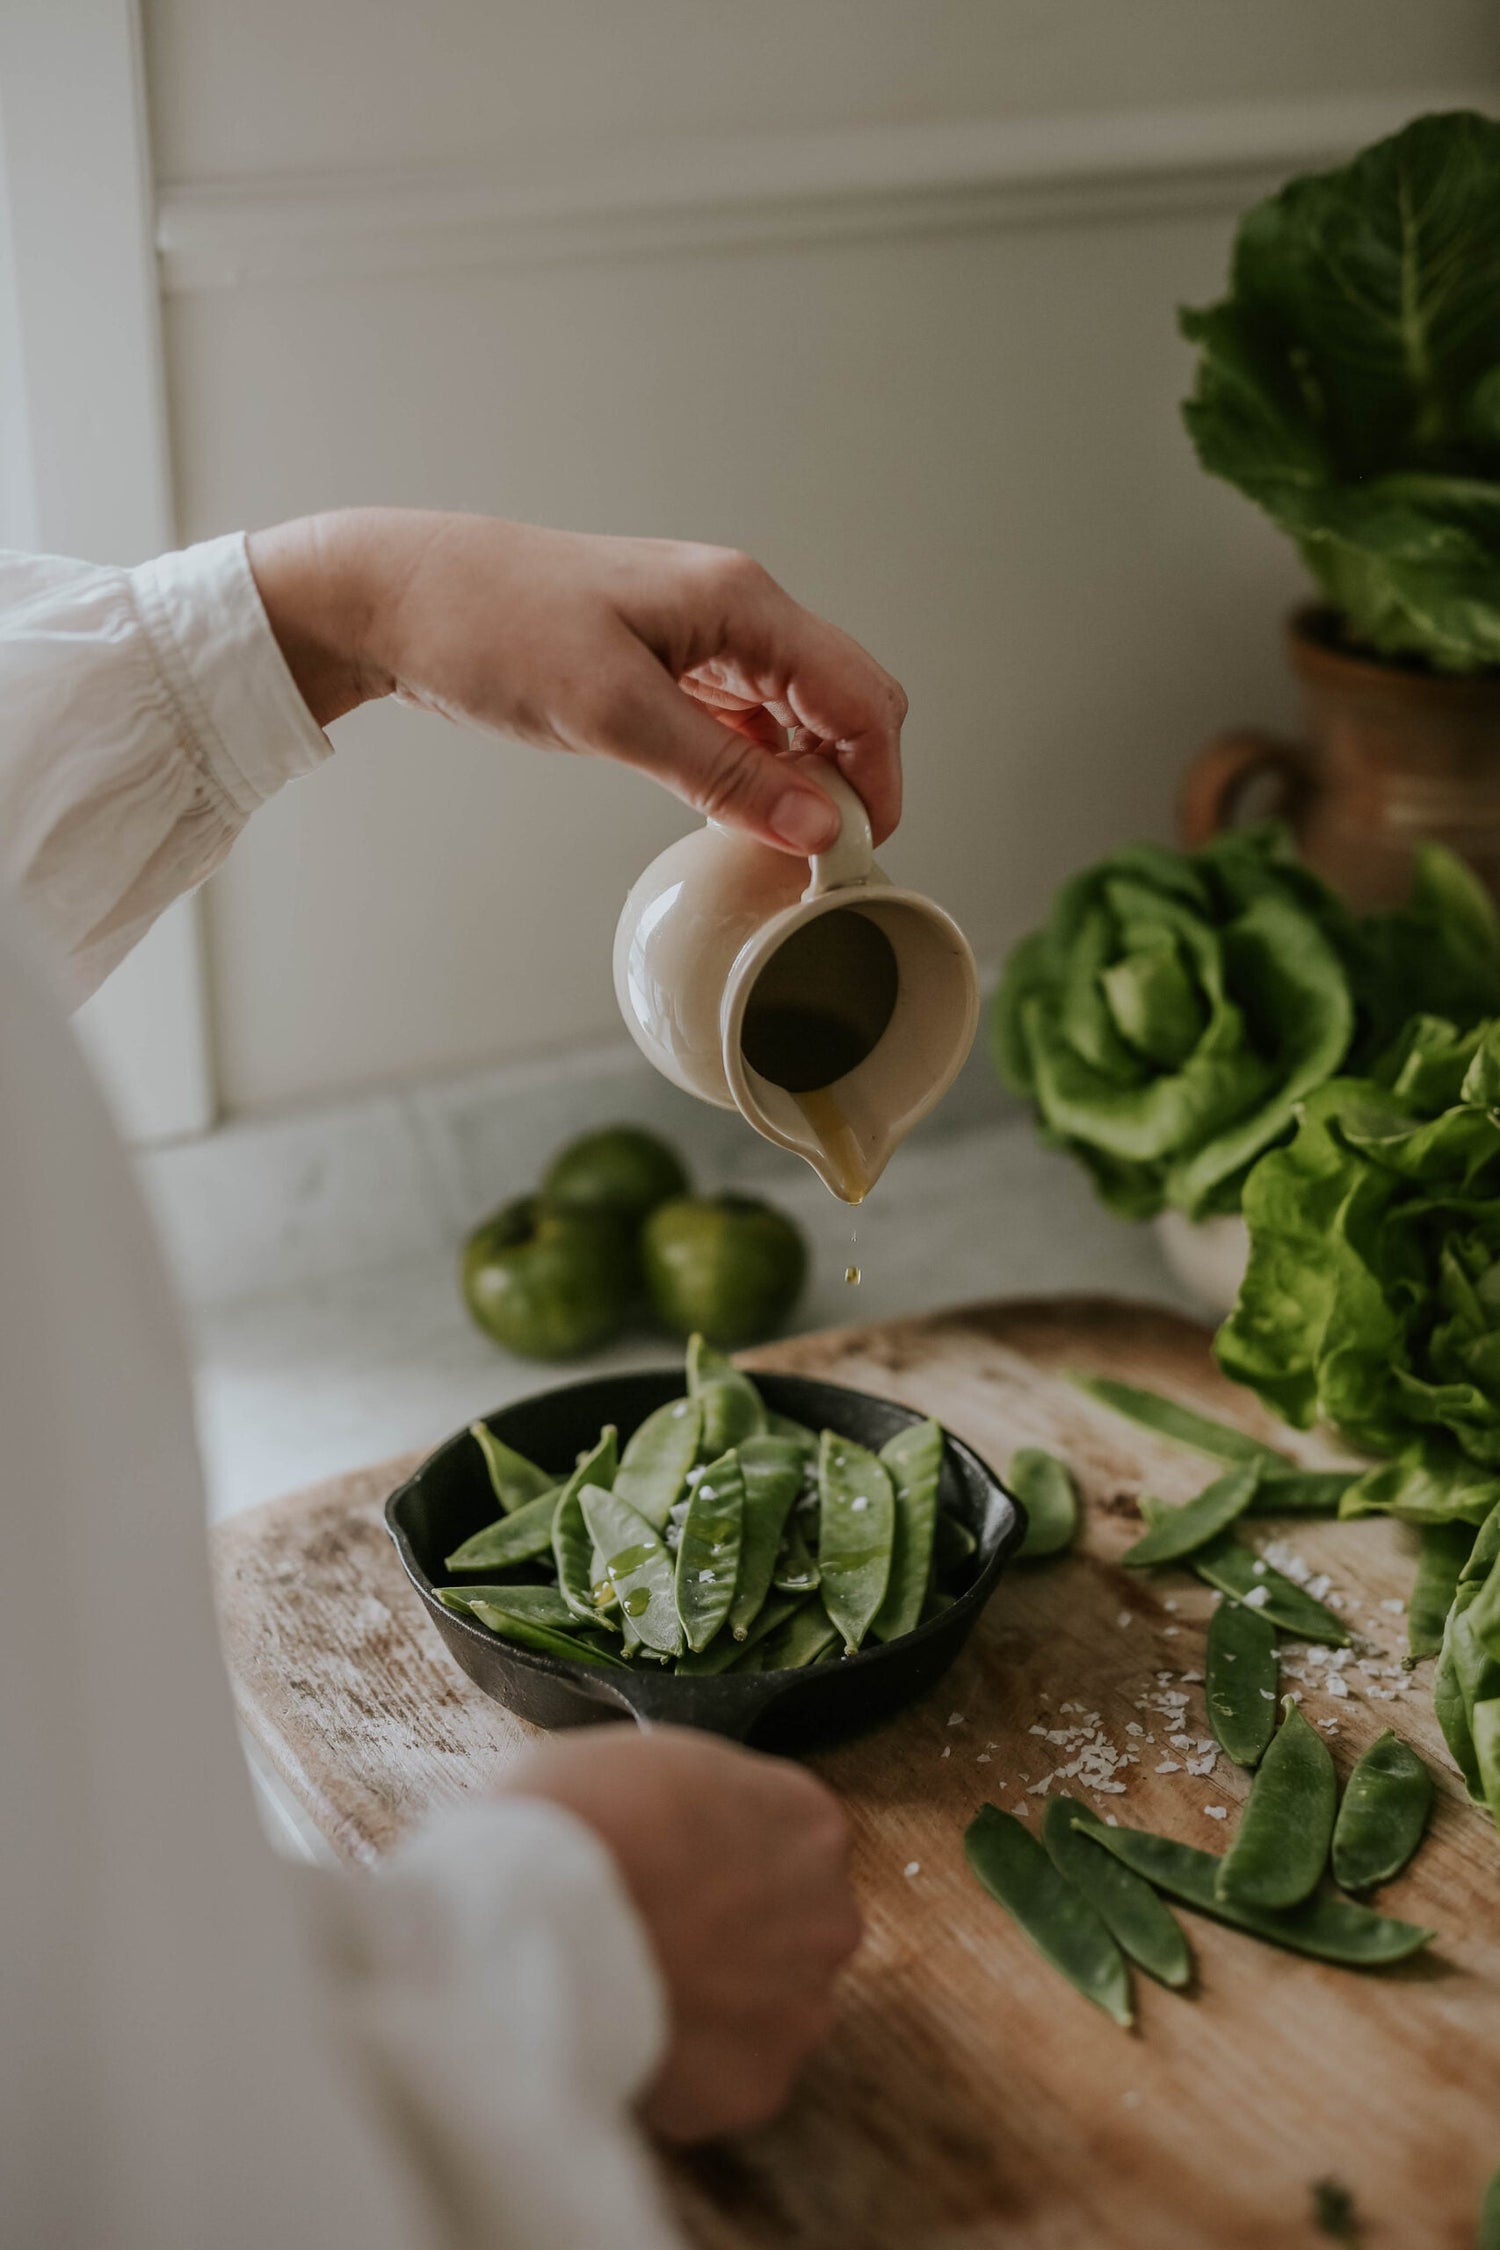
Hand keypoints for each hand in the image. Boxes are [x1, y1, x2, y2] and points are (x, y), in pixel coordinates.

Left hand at [248, 509, 903, 854]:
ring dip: (805, 780)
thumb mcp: (613, 714)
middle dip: (853, 782)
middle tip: (824, 863)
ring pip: (798, 715)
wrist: (400, 597)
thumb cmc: (491, 629)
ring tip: (782, 851)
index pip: (859, 696)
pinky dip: (759, 768)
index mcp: (740, 602)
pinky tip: (740, 813)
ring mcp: (704, 634)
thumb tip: (819, 829)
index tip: (862, 859)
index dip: (878, 781)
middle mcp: (736, 609)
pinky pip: (746, 719)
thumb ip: (726, 774)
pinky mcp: (668, 662)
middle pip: (845, 702)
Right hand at [496, 1724, 860, 2141]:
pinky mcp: (757, 2086)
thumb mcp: (651, 1760)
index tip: (682, 1877)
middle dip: (733, 1943)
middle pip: (792, 1933)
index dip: (724, 1863)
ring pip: (766, 2013)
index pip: (789, 1845)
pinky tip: (626, 2038)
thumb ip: (697, 1809)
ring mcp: (800, 2007)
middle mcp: (828, 1915)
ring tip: (632, 1995)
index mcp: (808, 1822)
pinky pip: (723, 2083)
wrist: (540, 1910)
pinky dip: (683, 2076)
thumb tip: (678, 1833)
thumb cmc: (581, 1818)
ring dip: (715, 2011)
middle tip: (657, 1941)